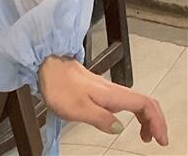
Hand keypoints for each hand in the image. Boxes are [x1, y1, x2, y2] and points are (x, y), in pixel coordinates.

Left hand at [38, 55, 168, 145]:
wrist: (43, 63)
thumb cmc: (58, 86)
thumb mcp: (78, 108)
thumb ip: (101, 119)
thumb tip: (120, 128)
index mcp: (111, 93)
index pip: (145, 104)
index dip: (157, 121)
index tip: (160, 140)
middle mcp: (111, 89)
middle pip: (144, 101)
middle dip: (155, 121)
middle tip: (155, 140)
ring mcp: (104, 87)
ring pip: (134, 100)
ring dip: (145, 117)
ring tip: (144, 134)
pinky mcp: (95, 88)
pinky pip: (122, 99)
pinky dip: (132, 112)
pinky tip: (122, 120)